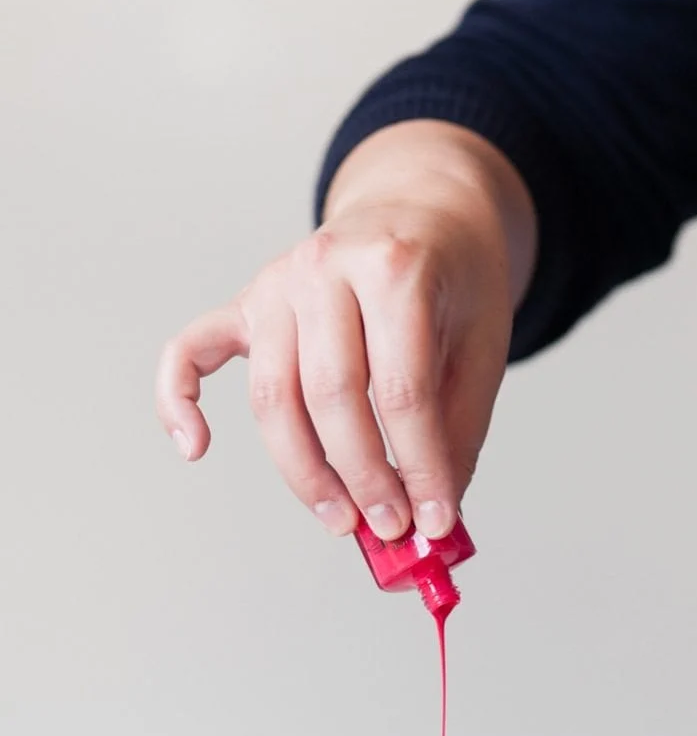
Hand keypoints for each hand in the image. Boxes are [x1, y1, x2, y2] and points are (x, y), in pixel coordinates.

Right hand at [155, 122, 535, 539]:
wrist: (421, 207)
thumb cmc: (452, 281)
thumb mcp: (480, 347)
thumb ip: (456, 431)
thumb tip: (432, 518)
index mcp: (394, 268)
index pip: (402, 390)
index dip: (419, 466)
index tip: (434, 520)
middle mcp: (324, 268)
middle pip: (330, 395)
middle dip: (362, 477)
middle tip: (389, 528)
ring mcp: (276, 283)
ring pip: (272, 396)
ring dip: (303, 471)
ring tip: (341, 519)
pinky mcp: (246, 303)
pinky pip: (190, 351)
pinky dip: (178, 399)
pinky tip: (195, 448)